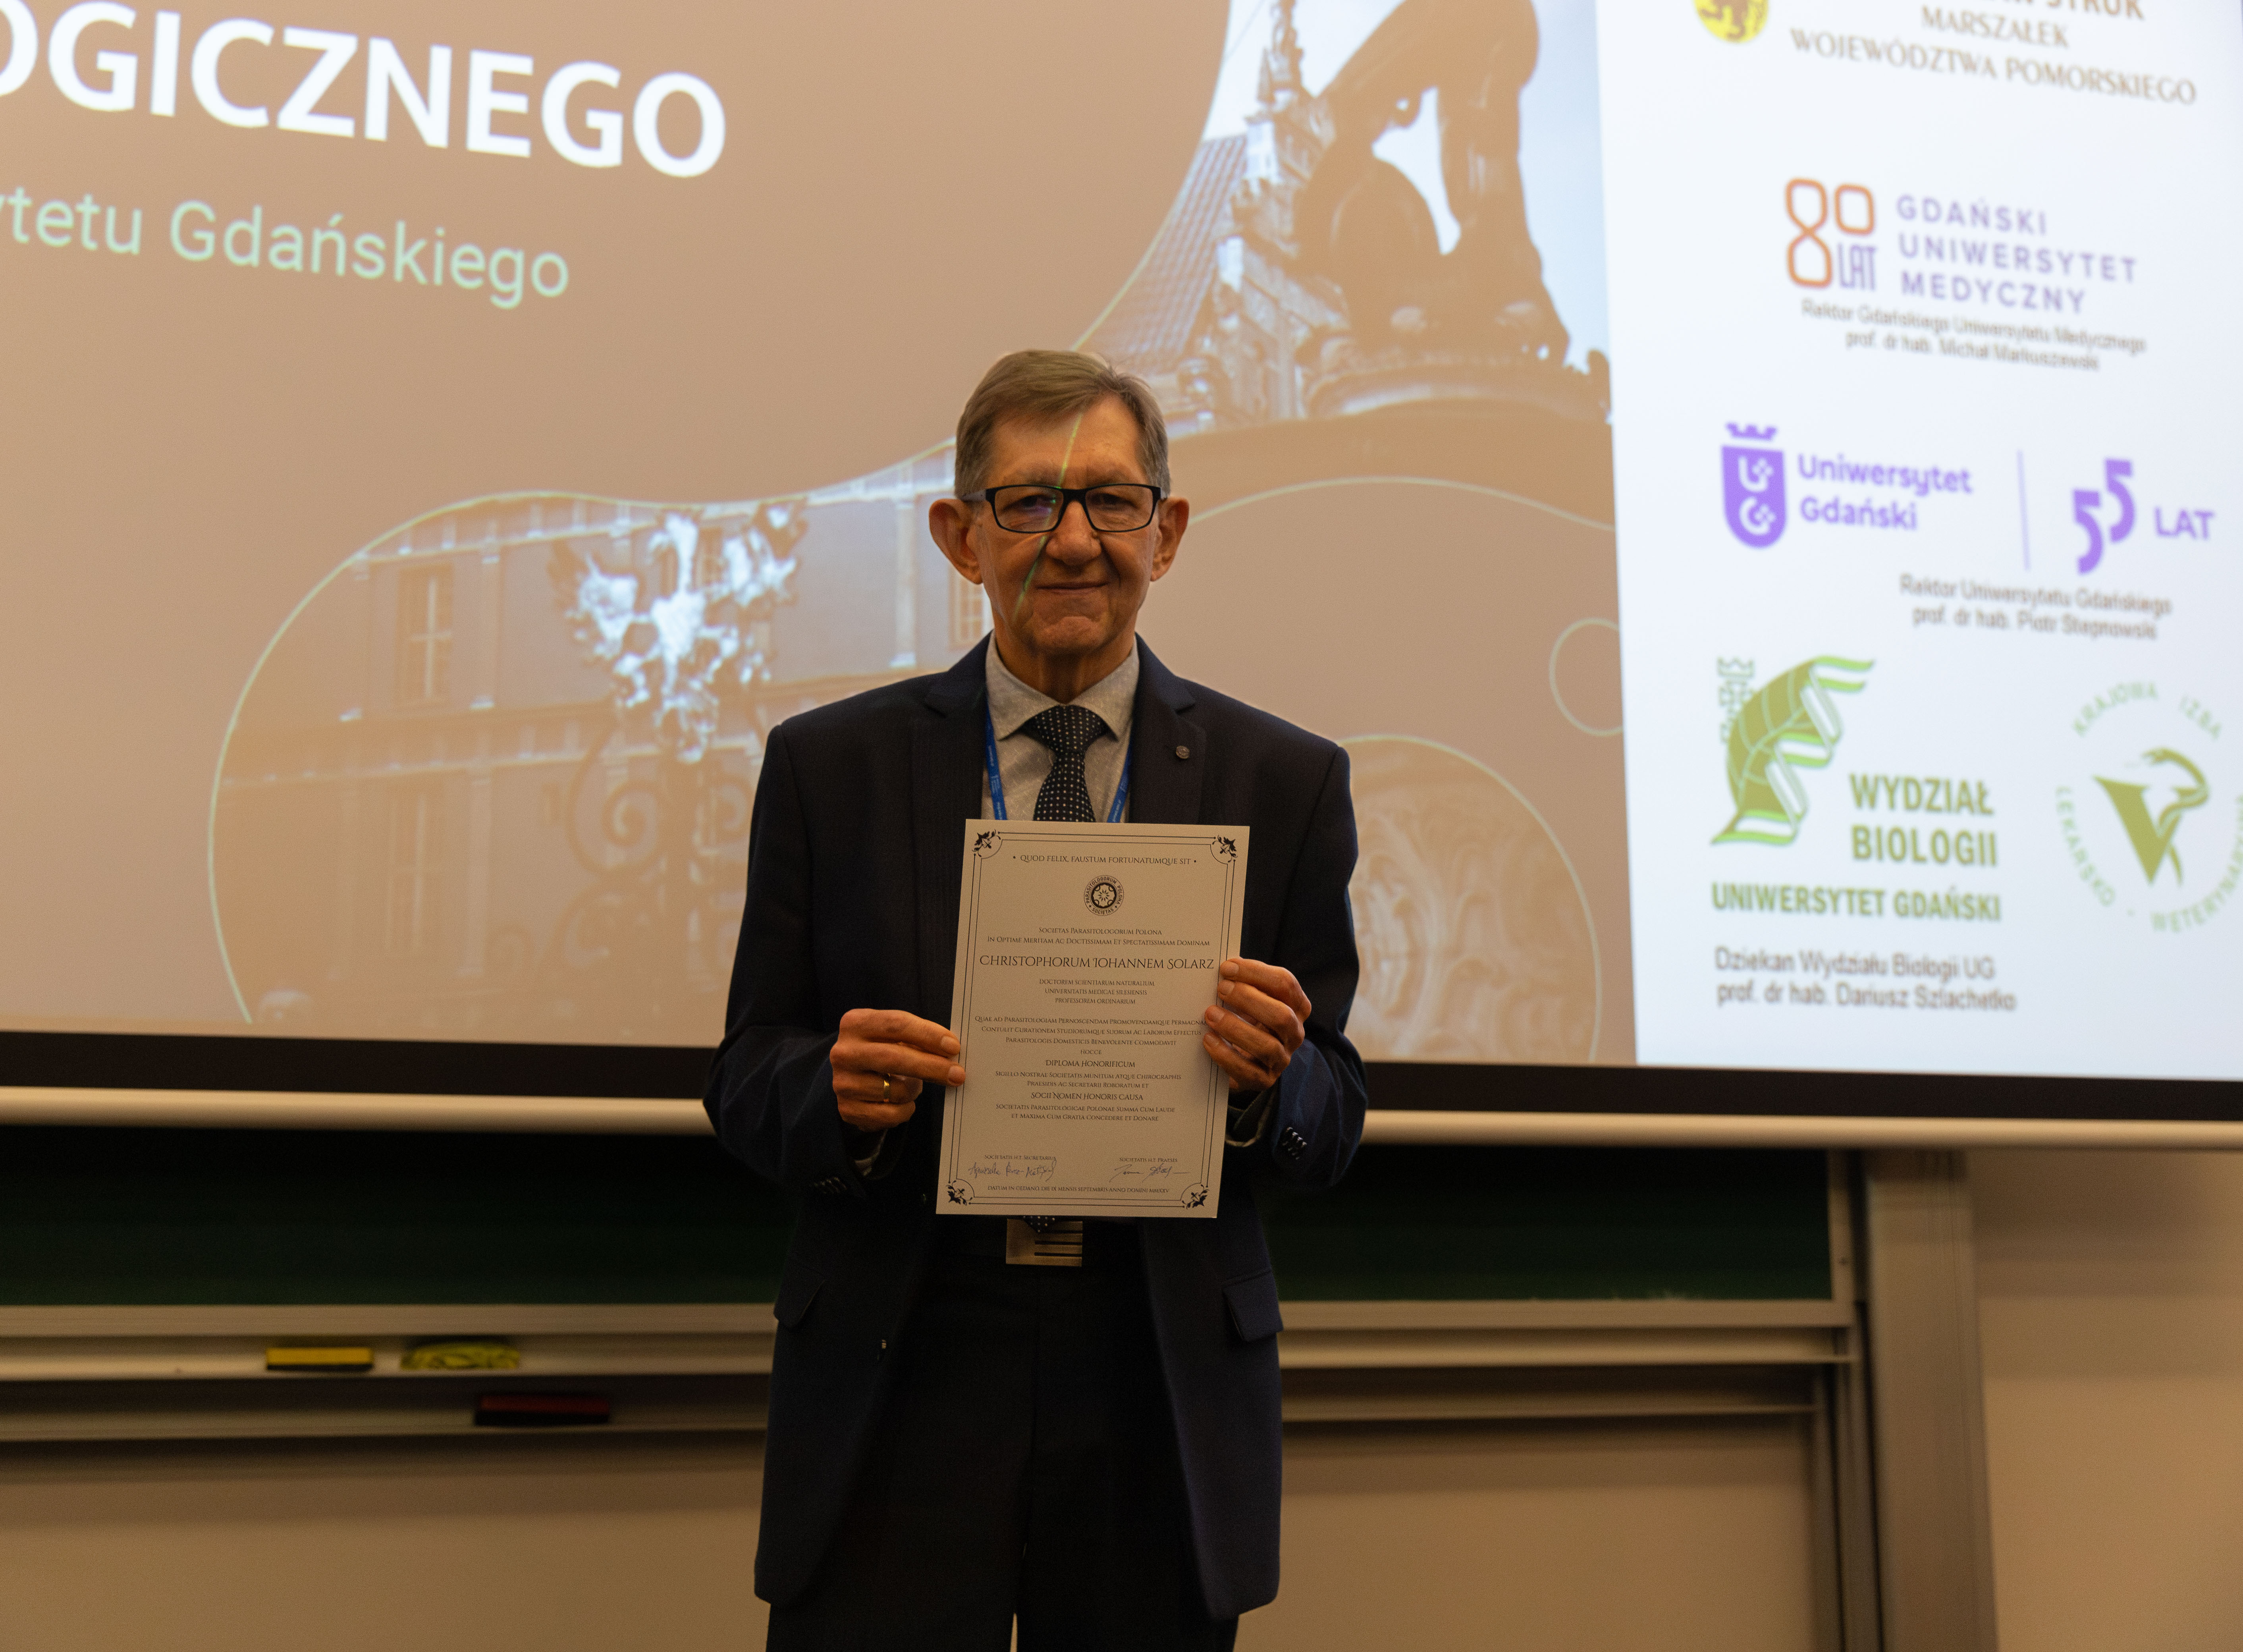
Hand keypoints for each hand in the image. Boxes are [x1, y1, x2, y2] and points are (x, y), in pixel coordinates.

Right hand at [832, 1009, 965, 1132]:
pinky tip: (902, 1103)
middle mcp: (844, 1052)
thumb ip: (917, 1039)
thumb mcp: (892, 1036)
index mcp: (855, 1023)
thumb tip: (951, 1052)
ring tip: (914, 1086)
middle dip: (931, 1067)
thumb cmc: (880, 1050)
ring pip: (894, 1090)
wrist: (849, 1076)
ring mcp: (842, 1082)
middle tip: (957, 1074)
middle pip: (894, 1058)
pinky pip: (888, 1114)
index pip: (896, 1025)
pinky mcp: (846, 1109)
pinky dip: (904, 1110)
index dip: (928, 1035)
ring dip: (914, 1090)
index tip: (953, 1046)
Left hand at [1201, 958, 1309, 1092]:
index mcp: (1297, 1006)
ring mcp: (1281, 1059)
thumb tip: (1224, 967)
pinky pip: (1248, 1071)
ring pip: (1266, 1045)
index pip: (1285, 984)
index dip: (1256, 973)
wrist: (1245, 1059)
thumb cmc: (1247, 1018)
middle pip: (1281, 1015)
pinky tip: (1208, 1039)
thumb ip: (1243, 982)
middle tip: (1221, 988)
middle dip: (1248, 999)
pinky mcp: (1264, 1080)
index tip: (1227, 967)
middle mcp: (1294, 1033)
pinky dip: (1225, 1054)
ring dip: (1235, 1027)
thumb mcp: (1251, 999)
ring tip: (1210, 1014)